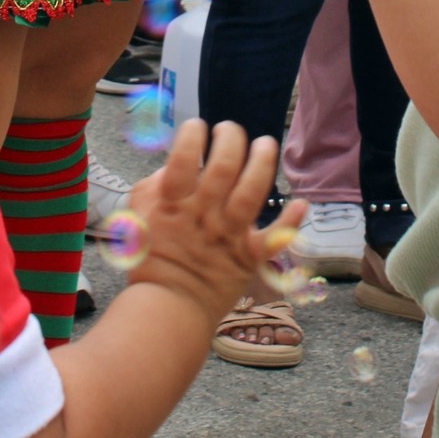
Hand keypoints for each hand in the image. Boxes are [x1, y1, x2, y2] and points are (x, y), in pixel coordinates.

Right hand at [123, 119, 304, 326]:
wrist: (169, 309)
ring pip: (252, 190)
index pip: (183, 157)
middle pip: (224, 166)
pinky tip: (299, 203)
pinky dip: (289, 221)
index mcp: (173, 203)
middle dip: (231, 138)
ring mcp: (229, 235)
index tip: (197, 128)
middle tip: (230, 130)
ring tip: (265, 144)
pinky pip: (274, 238)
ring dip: (262, 162)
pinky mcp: (248, 257)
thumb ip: (153, 186)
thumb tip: (173, 166)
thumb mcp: (138, 216)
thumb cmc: (150, 260)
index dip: (192, 135)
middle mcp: (204, 214)